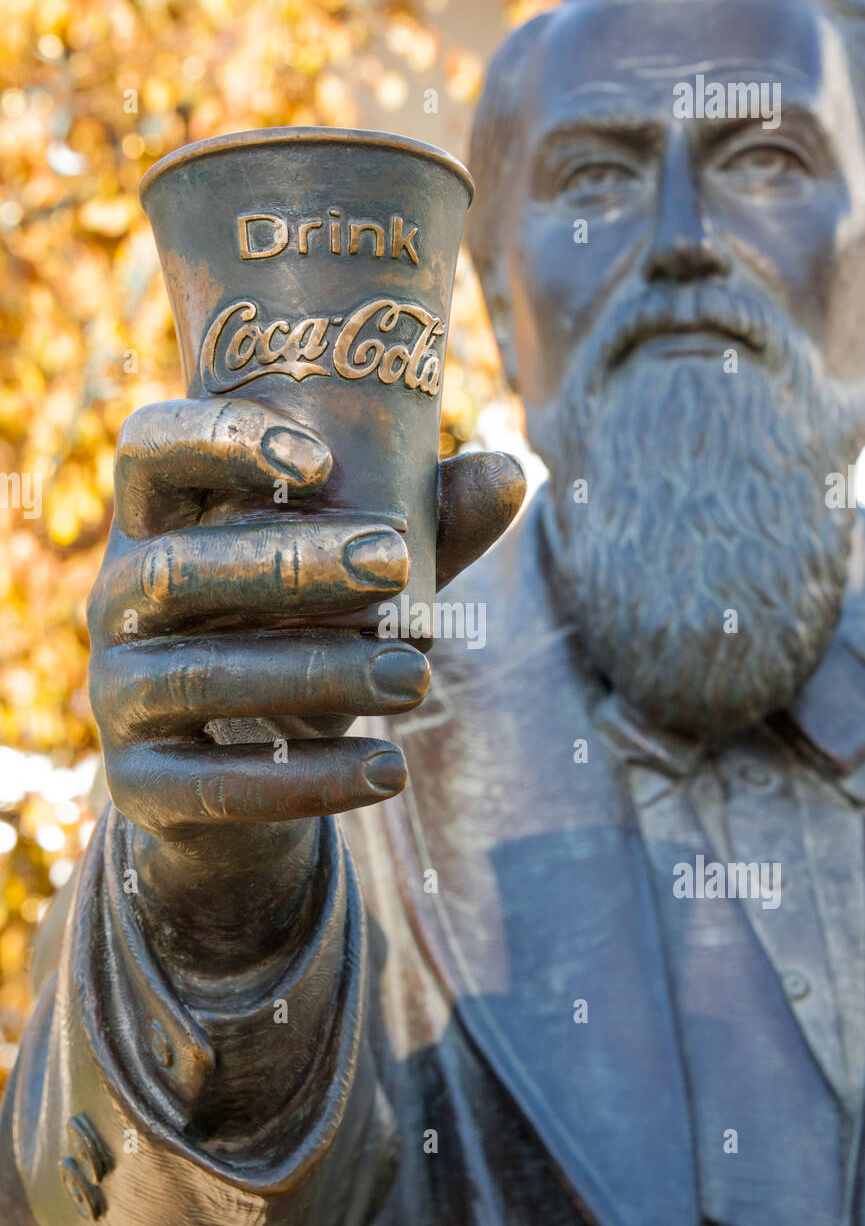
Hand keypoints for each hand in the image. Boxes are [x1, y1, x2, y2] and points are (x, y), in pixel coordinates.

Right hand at [86, 396, 523, 950]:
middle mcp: (116, 600)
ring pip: (201, 676)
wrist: (244, 781)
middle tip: (395, 564)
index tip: (323, 462)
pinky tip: (390, 771)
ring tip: (419, 679)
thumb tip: (514, 471)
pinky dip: (310, 778)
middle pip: (175, 569)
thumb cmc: (298, 643)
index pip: (151, 449)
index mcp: (159, 525)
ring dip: (317, 672)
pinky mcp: (138, 784)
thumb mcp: (355, 586)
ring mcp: (117, 694)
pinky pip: (217, 784)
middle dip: (290, 565)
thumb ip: (423, 532)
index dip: (219, 441)